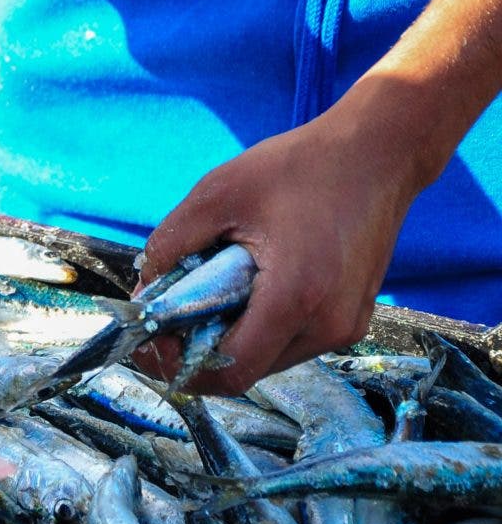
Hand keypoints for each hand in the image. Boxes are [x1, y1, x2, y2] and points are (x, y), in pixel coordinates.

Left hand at [133, 94, 433, 393]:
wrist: (379, 152)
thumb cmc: (299, 166)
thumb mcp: (218, 193)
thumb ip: (171, 243)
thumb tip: (144, 290)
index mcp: (294, 298)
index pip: (229, 372)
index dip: (180, 367)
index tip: (152, 342)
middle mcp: (326, 326)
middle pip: (245, 371)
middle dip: (198, 352)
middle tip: (168, 319)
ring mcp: (345, 327)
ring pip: (267, 360)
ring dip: (228, 341)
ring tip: (205, 297)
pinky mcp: (351, 319)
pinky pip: (291, 343)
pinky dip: (258, 329)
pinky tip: (242, 291)